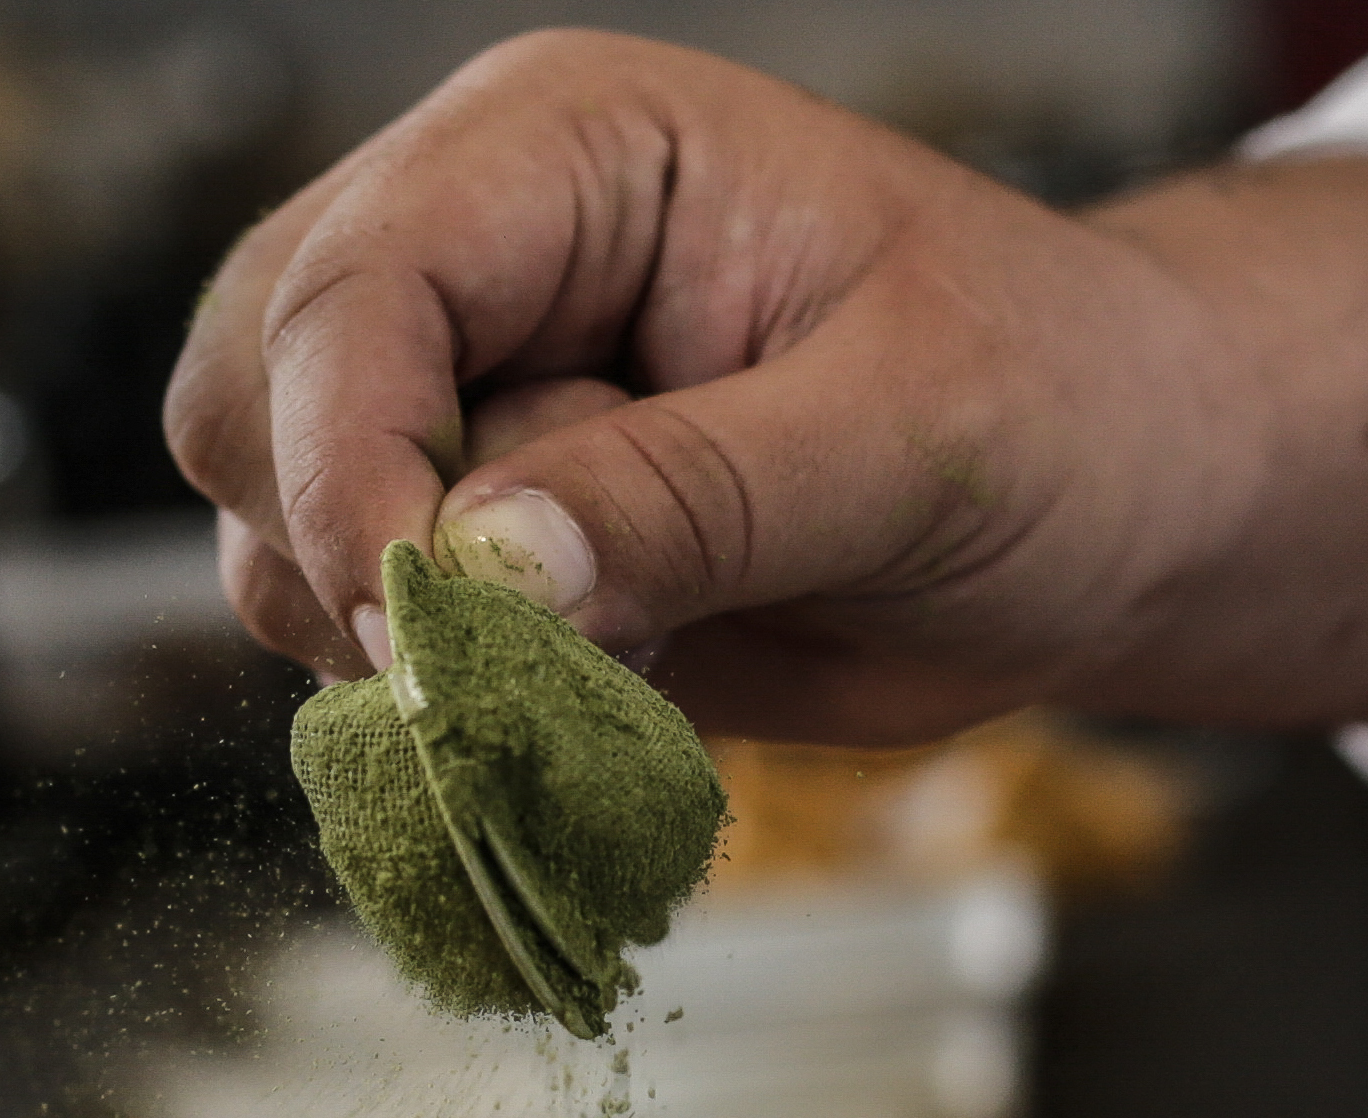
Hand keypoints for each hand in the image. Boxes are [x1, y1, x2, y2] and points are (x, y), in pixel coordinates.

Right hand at [174, 30, 1367, 743]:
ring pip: (277, 540)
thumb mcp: (913, 437)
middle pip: (252, 404)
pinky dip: (455, 711)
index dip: (354, 470)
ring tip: (639, 652)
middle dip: (359, 558)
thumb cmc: (1062, 405)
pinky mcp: (493, 546)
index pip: (353, 290)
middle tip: (541, 656)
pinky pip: (372, 644)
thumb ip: (695, 496)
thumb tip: (483, 579)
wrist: (1116, 510)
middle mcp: (480, 263)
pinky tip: (616, 693)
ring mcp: (470, 406)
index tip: (433, 637)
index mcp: (567, 154)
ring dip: (418, 650)